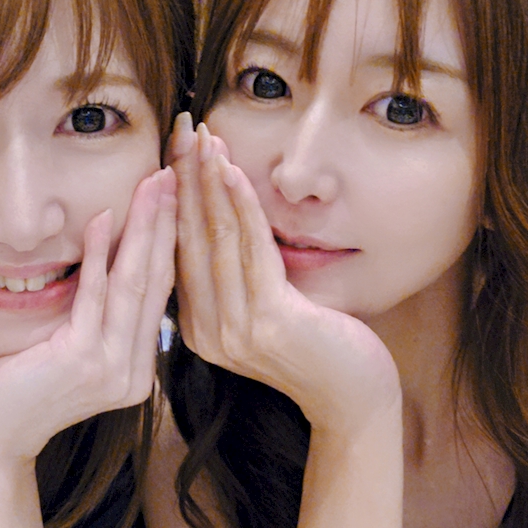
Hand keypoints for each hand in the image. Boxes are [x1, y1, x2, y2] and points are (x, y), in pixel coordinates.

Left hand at [0, 167, 175, 469]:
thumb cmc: (20, 387)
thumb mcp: (70, 348)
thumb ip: (98, 319)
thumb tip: (115, 267)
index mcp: (137, 367)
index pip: (161, 293)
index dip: (171, 242)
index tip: (175, 199)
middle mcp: (134, 371)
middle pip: (157, 282)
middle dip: (167, 224)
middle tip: (174, 176)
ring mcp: (112, 368)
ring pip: (134, 284)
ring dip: (144, 228)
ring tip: (152, 185)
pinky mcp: (81, 360)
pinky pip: (94, 296)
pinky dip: (100, 254)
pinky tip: (104, 219)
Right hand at [169, 113, 399, 435]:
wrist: (353, 400)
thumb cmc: (317, 349)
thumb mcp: (267, 310)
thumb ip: (236, 278)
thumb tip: (221, 223)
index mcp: (197, 327)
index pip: (177, 248)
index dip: (174, 194)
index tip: (174, 149)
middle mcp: (206, 330)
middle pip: (187, 236)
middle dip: (184, 175)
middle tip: (179, 127)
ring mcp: (234, 328)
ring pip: (214, 236)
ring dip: (208, 179)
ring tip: (202, 136)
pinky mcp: (268, 320)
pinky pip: (249, 247)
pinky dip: (239, 202)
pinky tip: (232, 169)